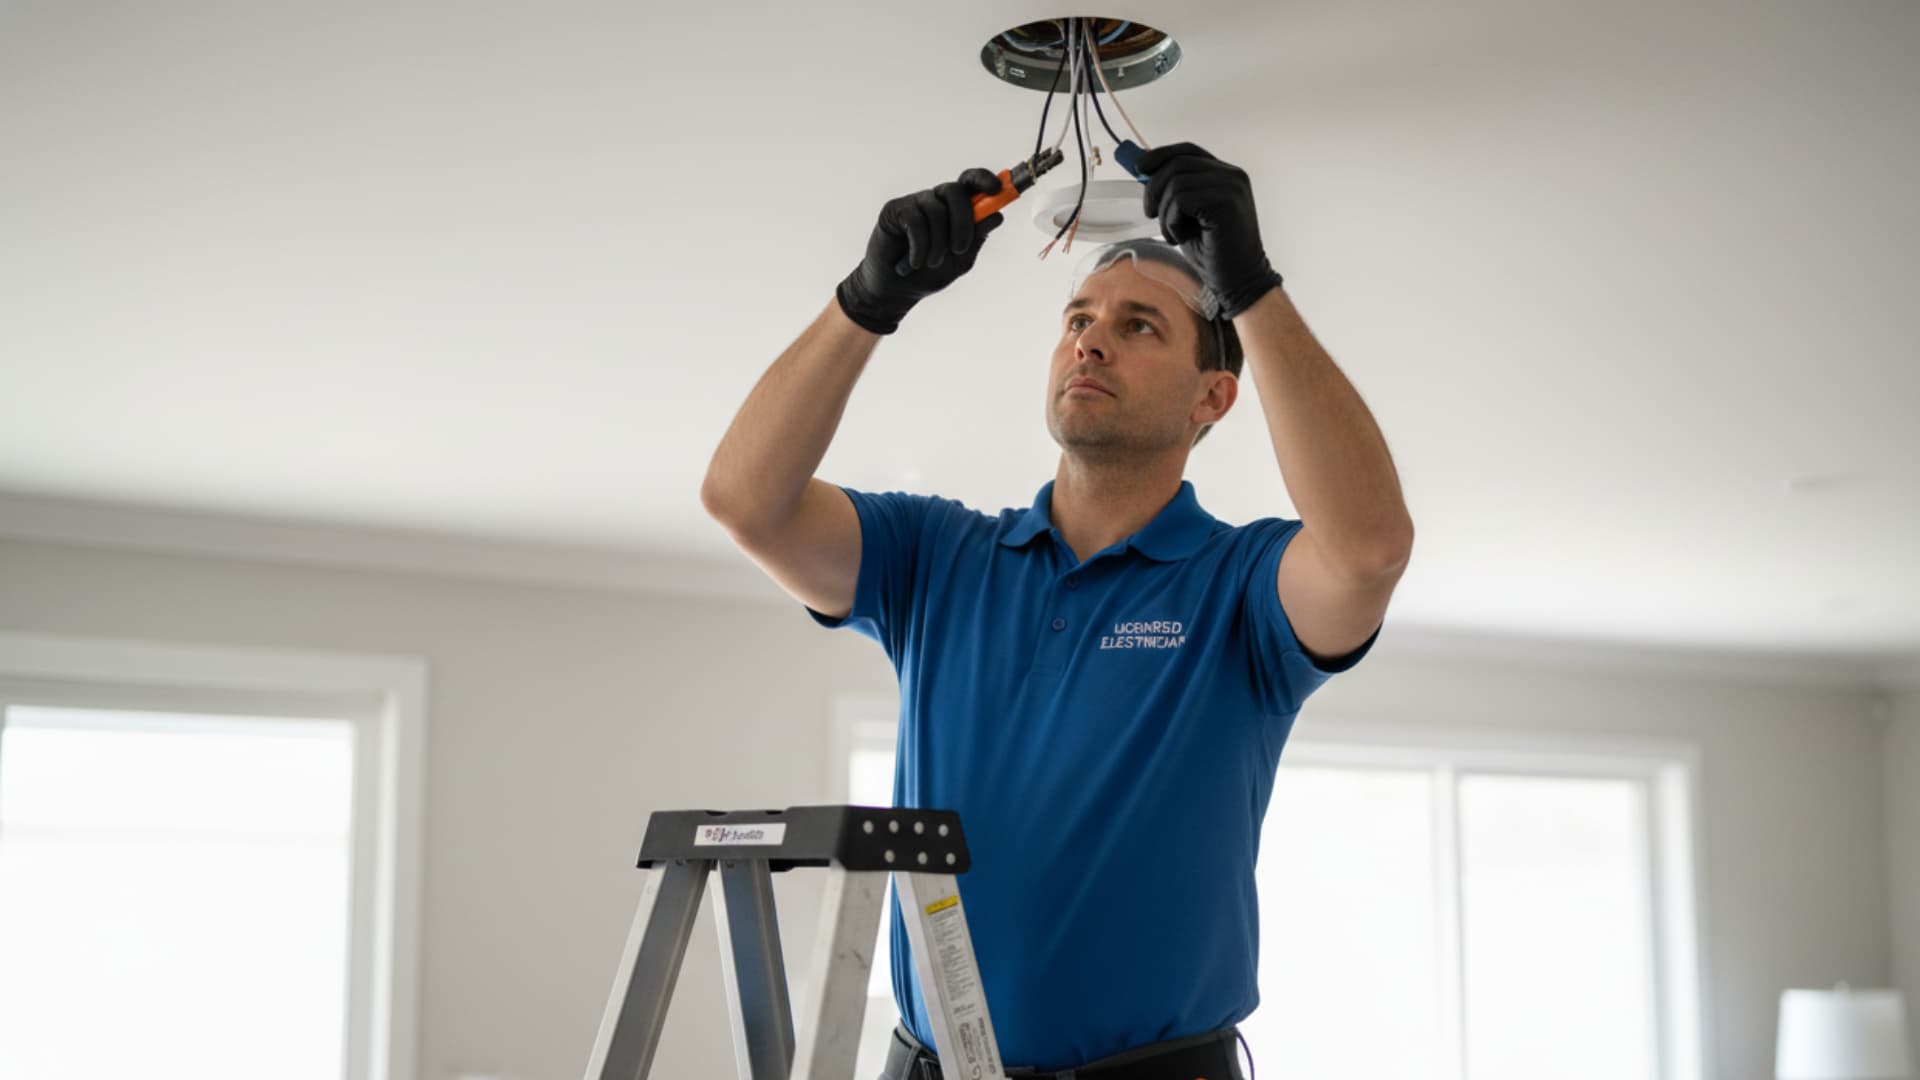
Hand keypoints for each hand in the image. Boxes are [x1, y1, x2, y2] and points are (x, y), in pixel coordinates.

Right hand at [835, 168, 1006, 334]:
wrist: (896, 291)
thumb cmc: (929, 273)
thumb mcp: (961, 259)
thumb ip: (977, 237)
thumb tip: (997, 215)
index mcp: (955, 208)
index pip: (971, 182)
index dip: (983, 179)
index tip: (995, 189)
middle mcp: (935, 200)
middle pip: (955, 191)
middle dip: (963, 222)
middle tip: (959, 249)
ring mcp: (914, 203)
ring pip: (936, 211)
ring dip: (938, 244)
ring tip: (931, 263)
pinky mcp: (894, 210)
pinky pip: (915, 221)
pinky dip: (920, 246)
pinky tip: (914, 262)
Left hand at [1137, 143, 1283, 318]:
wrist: (1238, 281)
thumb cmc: (1213, 251)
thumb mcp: (1189, 214)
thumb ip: (1174, 189)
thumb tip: (1142, 167)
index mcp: (1227, 174)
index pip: (1188, 150)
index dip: (1160, 155)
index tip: (1139, 168)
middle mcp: (1232, 175)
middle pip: (1177, 163)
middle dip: (1154, 188)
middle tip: (1150, 213)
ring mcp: (1231, 187)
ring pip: (1176, 183)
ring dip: (1165, 213)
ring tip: (1173, 234)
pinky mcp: (1225, 203)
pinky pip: (1181, 200)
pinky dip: (1172, 221)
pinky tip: (1181, 238)